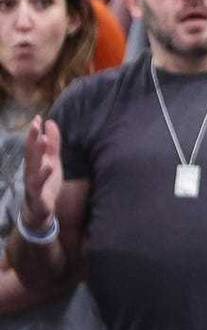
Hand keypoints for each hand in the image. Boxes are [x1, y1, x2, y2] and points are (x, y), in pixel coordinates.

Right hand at [22, 116, 61, 232]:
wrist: (39, 211)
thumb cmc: (44, 183)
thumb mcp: (52, 161)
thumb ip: (53, 144)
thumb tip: (50, 122)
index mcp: (35, 163)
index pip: (33, 146)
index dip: (34, 132)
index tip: (37, 117)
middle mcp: (31, 172)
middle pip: (31, 155)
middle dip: (32, 140)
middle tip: (35, 125)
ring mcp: (32, 185)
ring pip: (33, 170)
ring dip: (37, 157)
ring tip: (43, 142)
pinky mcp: (38, 197)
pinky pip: (39, 188)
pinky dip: (43, 178)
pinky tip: (48, 168)